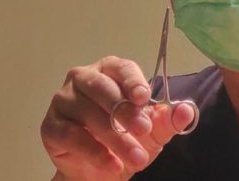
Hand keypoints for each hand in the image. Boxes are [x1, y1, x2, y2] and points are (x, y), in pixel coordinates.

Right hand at [41, 56, 195, 180]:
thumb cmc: (126, 138)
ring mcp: (63, 100)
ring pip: (89, 113)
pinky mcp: (51, 125)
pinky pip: (72, 135)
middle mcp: (83, 78)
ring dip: (115, 138)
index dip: (132, 81)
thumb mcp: (152, 131)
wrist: (100, 171)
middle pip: (102, 88)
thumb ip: (167, 119)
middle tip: (144, 130)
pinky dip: (94, 152)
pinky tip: (111, 164)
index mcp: (109, 70)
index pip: (121, 67)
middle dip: (125, 111)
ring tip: (136, 157)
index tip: (144, 98)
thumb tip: (187, 110)